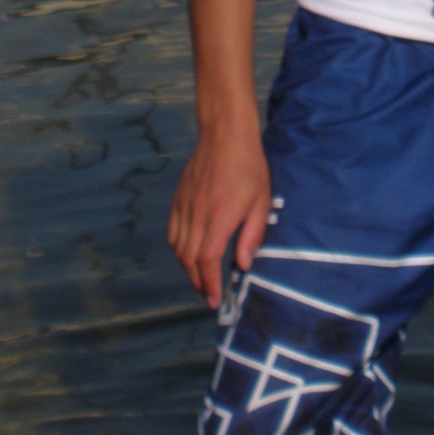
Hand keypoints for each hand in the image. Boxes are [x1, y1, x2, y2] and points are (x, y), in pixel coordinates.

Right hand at [168, 117, 272, 308]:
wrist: (225, 134)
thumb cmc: (249, 167)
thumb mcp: (261, 202)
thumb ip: (252, 236)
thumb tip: (243, 265)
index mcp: (219, 218)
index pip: (207, 260)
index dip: (209, 284)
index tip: (215, 300)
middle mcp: (197, 215)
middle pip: (189, 259)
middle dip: (198, 282)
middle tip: (209, 295)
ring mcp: (184, 205)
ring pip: (177, 247)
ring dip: (187, 267)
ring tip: (201, 277)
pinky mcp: (178, 197)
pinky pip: (172, 230)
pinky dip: (177, 247)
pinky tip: (188, 252)